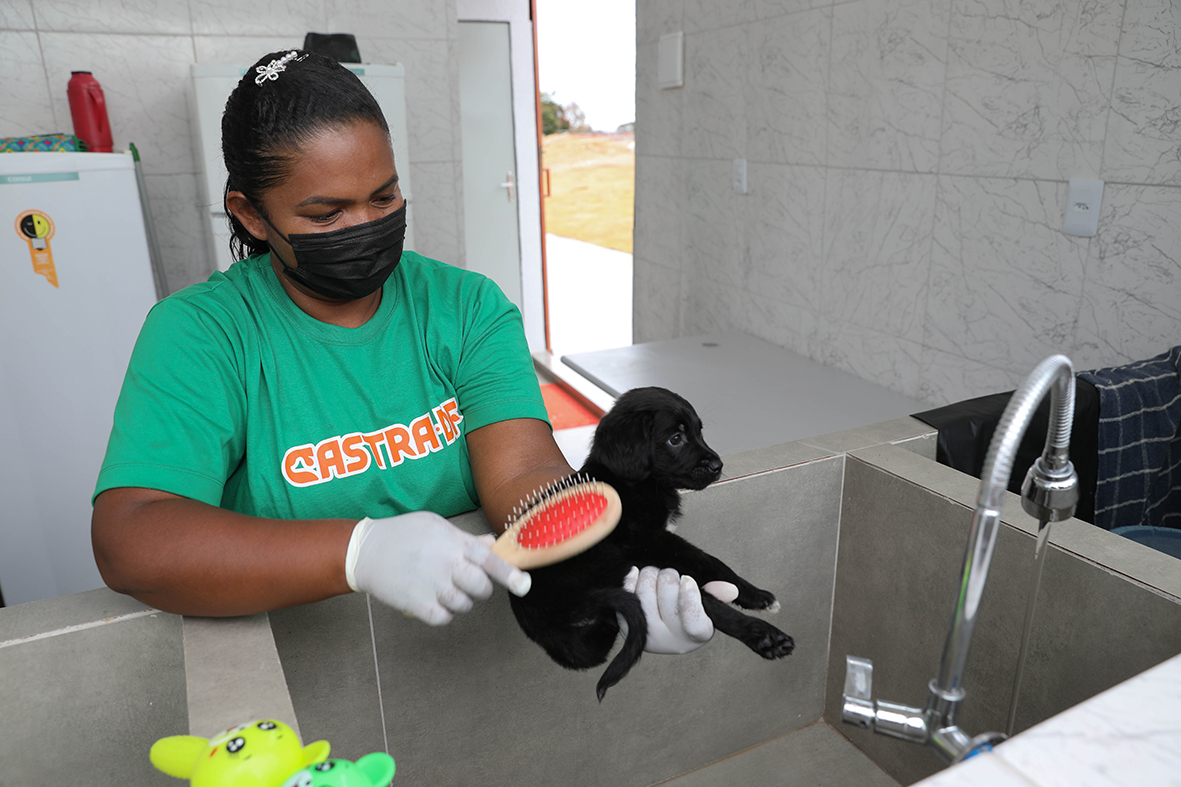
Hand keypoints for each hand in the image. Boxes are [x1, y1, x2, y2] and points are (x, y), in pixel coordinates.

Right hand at [345, 512, 530, 625]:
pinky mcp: (418, 604)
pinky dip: (442, 613)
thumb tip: (493, 545)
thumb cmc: (403, 534)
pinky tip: (431, 599)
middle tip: (467, 582)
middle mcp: (446, 564)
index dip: (509, 574)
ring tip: (443, 588)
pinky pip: (444, 618)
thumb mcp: (436, 525)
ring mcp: (432, 585)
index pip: (490, 560)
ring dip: (460, 601)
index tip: (523, 585)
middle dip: (480, 589)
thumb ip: (466, 538)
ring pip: (465, 605)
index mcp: (454, 542)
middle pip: (481, 588)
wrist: (365, 551)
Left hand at [619, 566, 739, 653]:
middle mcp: (671, 640)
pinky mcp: (626, 625)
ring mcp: (647, 634)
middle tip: (672, 578)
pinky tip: (637, 576)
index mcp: (697, 635)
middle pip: (668, 593)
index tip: (687, 580)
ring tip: (657, 578)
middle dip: (670, 577)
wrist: (657, 626)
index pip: (694, 620)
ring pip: (646, 588)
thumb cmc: (684, 612)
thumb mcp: (705, 606)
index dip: (689, 597)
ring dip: (652, 575)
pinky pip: (627, 592)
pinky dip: (632, 578)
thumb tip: (730, 590)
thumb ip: (717, 596)